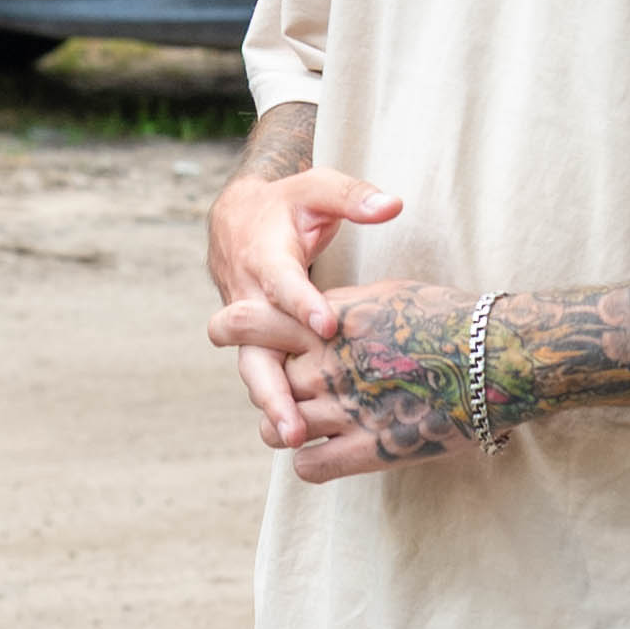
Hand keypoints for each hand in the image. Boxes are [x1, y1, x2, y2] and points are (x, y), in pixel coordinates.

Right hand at [205, 162, 397, 416]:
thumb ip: (353, 197)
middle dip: (273, 388)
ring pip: (255, 371)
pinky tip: (302, 436)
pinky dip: (278, 402)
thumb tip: (392, 204)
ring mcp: (250, 327)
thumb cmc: (288, 203)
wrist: (237, 219)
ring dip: (272, 405)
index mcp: (265, 256)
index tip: (327, 328)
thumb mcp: (317, 188)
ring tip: (295, 439)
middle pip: (254, 349)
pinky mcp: (258, 342)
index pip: (282, 283)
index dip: (302, 305)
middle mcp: (250, 298)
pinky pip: (266, 374)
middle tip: (294, 422)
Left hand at [210, 275, 476, 480]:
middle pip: (267, 381)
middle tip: (289, 391)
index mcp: (330, 322)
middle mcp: (328, 364)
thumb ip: (342, 308)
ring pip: (277, 428)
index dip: (233, 328)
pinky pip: (309, 466)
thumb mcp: (386, 295)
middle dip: (272, 389)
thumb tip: (315, 310)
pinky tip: (323, 456)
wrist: (497, 357)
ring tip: (299, 427)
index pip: (256, 323)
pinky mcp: (369, 450)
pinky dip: (309, 463)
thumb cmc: (449, 318)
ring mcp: (346, 409)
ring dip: (283, 428)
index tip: (220, 331)